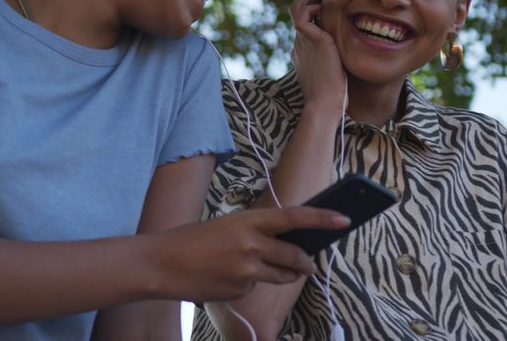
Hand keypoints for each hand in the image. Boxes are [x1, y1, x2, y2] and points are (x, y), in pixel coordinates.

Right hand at [146, 206, 349, 302]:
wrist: (163, 263)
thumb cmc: (192, 241)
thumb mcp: (226, 225)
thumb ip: (254, 232)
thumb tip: (283, 245)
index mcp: (248, 221)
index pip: (295, 217)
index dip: (322, 218)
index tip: (344, 218)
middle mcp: (252, 244)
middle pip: (295, 256)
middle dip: (305, 263)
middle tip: (310, 264)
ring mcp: (247, 270)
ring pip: (281, 276)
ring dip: (282, 275)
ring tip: (258, 269)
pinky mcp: (241, 290)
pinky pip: (256, 288)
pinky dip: (249, 285)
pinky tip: (226, 279)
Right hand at [288, 0, 346, 110]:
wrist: (327, 104)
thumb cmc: (336, 93)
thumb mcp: (337, 70)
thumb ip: (338, 57)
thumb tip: (350, 50)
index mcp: (306, 50)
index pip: (307, 20)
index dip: (315, 5)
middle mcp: (301, 43)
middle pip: (299, 9)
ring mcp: (302, 42)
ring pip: (298, 8)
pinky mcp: (308, 41)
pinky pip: (302, 16)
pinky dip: (311, 6)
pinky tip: (324, 4)